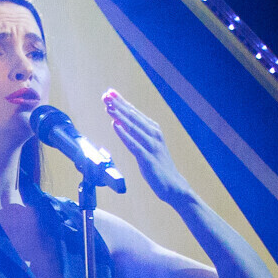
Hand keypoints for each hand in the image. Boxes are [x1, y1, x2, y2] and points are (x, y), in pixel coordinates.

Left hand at [103, 89, 192, 204]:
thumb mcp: (147, 145)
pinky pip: (134, 144)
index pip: (135, 113)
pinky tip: (116, 126)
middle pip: (133, 117)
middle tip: (105, 94)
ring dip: (120, 115)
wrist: (172, 185)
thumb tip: (121, 121)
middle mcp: (154, 135)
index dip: (121, 101)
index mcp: (153, 130)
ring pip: (133, 127)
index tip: (109, 92)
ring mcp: (151, 146)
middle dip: (118, 104)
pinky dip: (124, 134)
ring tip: (108, 106)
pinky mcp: (147, 158)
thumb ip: (137, 133)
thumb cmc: (157, 165)